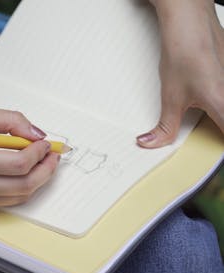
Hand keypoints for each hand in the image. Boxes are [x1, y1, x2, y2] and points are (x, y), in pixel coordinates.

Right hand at [0, 106, 59, 210]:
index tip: (47, 142)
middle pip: (24, 184)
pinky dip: (21, 187)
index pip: (19, 163)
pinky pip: (6, 200)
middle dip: (46, 169)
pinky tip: (24, 173)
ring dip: (38, 180)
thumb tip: (38, 134)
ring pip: (19, 196)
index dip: (40, 153)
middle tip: (53, 155)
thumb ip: (11, 120)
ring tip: (43, 163)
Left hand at [137, 0, 223, 147]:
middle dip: (218, 135)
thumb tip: (150, 143)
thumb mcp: (171, 96)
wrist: (190, 22)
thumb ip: (165, 126)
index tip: (211, 156)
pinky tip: (210, 104)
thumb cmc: (185, 52)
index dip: (218, 151)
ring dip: (219, 120)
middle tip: (205, 139)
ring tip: (208, 123)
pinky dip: (219, 107)